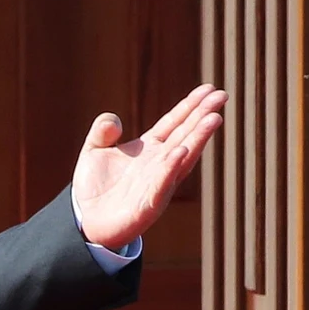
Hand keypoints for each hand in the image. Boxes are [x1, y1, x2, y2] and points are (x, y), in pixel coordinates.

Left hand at [72, 83, 227, 250]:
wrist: (86, 221)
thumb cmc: (95, 187)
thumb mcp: (93, 151)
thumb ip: (101, 131)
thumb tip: (114, 122)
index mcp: (150, 149)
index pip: (174, 123)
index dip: (190, 106)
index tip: (208, 88)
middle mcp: (159, 164)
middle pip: (185, 135)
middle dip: (203, 116)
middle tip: (222, 96)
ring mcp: (157, 184)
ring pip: (182, 158)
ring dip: (198, 139)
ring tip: (213, 119)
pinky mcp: (148, 206)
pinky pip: (162, 185)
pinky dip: (171, 168)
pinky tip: (181, 152)